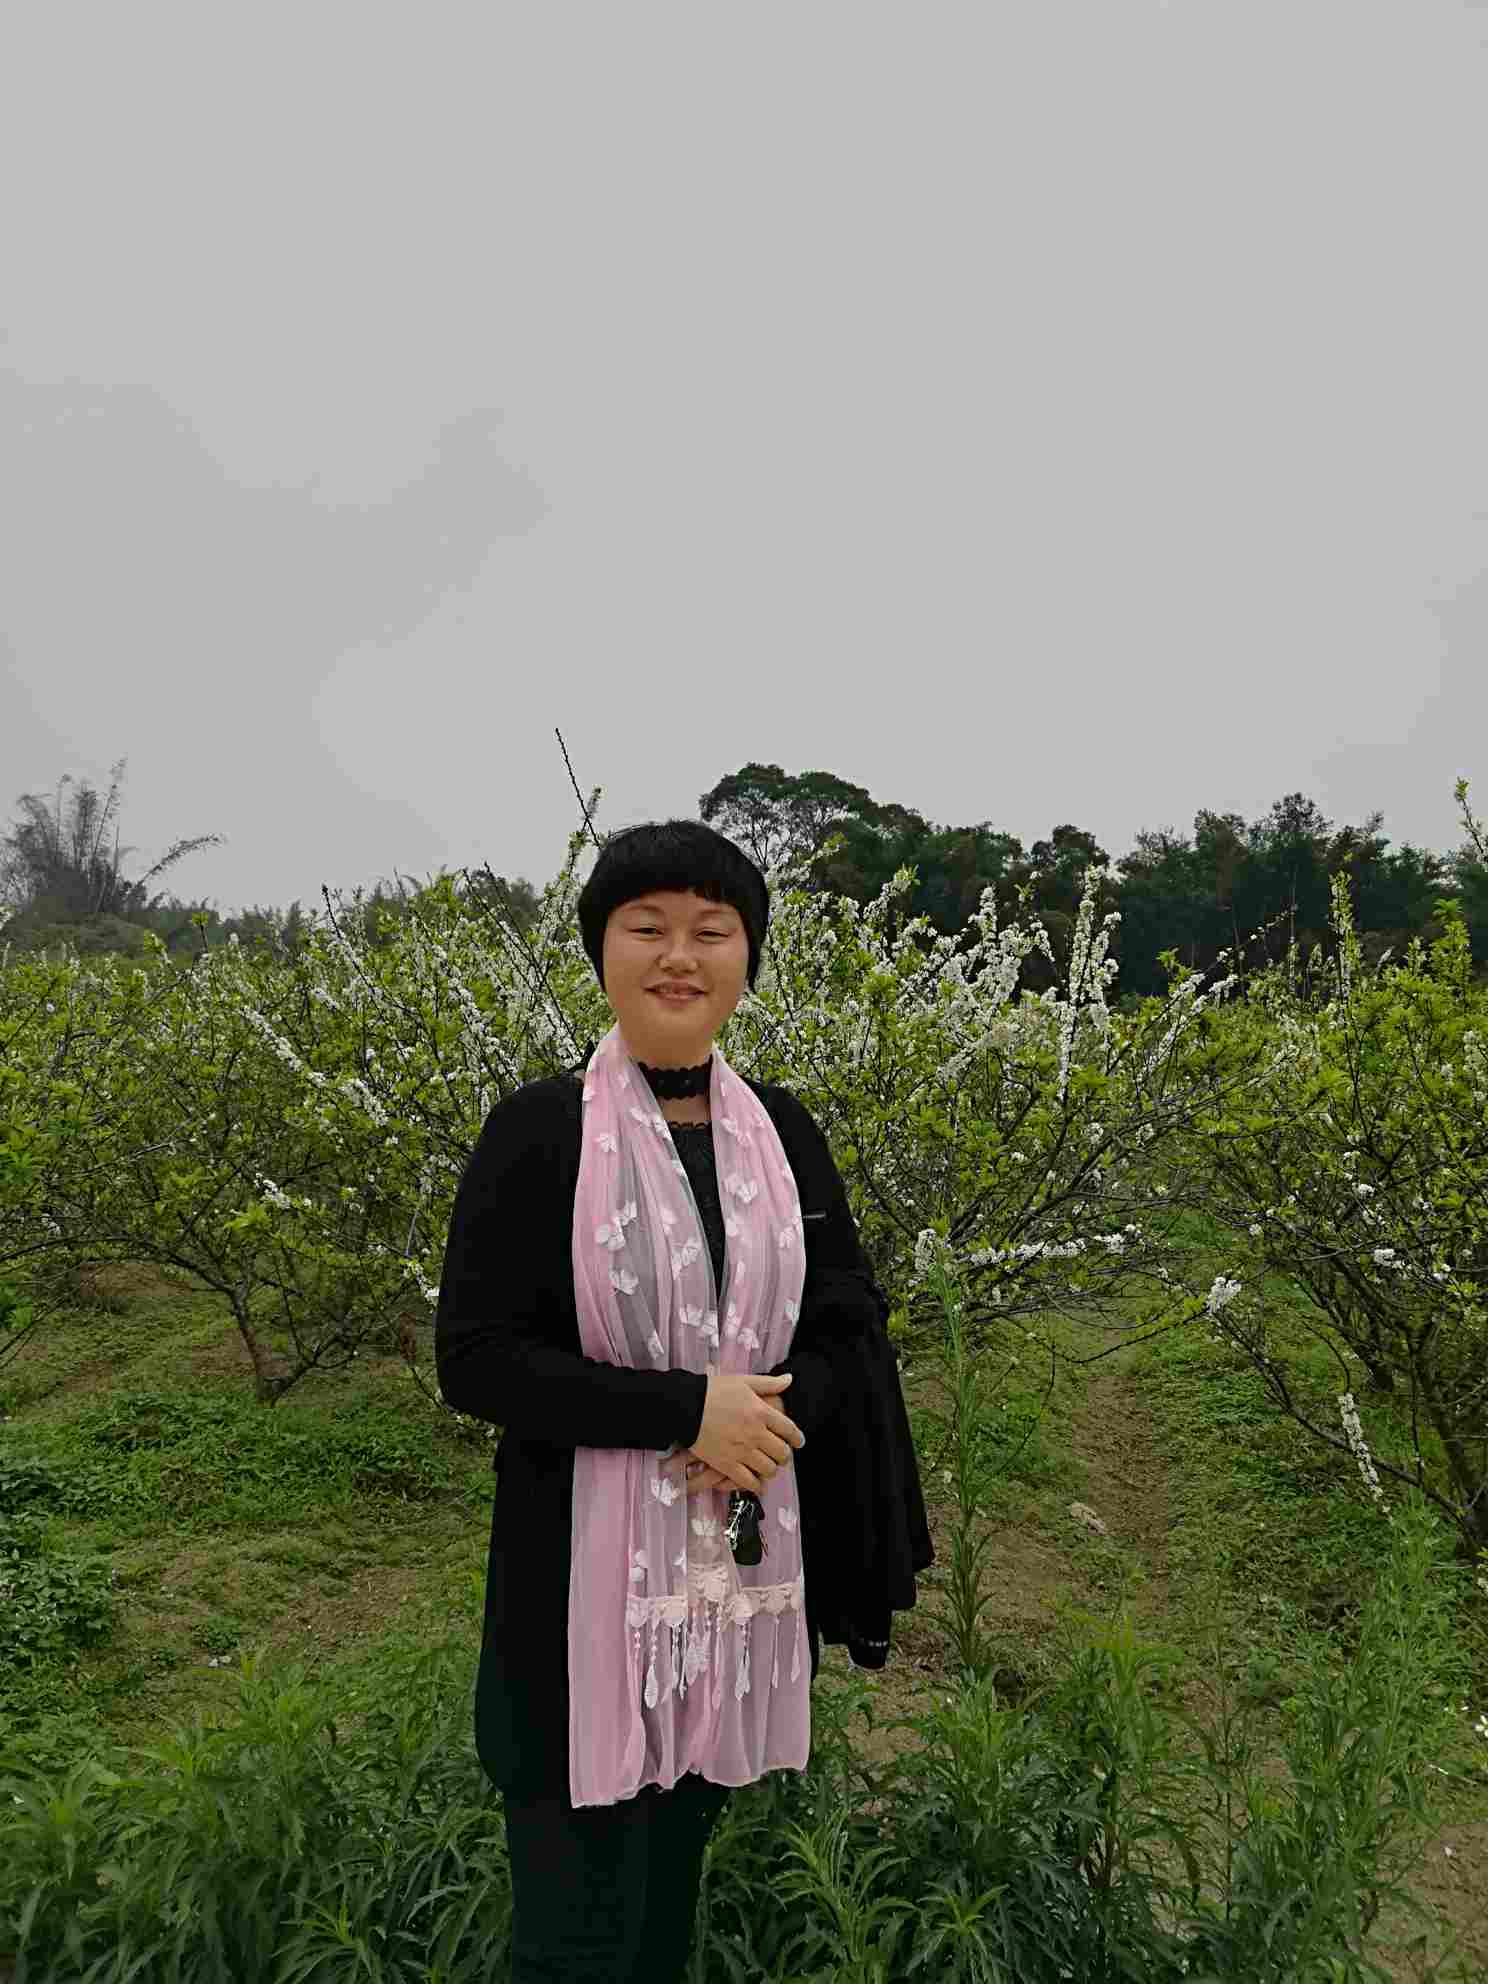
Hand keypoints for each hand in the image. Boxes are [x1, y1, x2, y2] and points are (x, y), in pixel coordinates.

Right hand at [659, 1370, 805, 1496]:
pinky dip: (756, 1485)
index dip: (797, 1438)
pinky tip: (757, 1483)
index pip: (789, 1430)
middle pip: (782, 1453)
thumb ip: (768, 1383)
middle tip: (782, 1455)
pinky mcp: (727, 1465)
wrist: (686, 1407)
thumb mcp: (743, 1381)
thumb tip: (790, 1379)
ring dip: (771, 1469)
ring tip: (768, 1466)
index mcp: (761, 1412)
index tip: (798, 1443)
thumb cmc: (714, 1391)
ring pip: (768, 1469)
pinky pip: (749, 1482)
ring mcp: (742, 1451)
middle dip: (784, 1455)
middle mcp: (756, 1434)